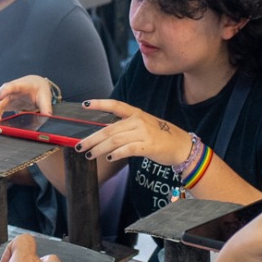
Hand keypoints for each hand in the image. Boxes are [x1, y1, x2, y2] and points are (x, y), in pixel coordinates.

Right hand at [0, 75, 56, 125]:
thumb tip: (47, 117)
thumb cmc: (39, 88)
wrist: (35, 85)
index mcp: (19, 85)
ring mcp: (3, 97)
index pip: (10, 87)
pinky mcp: (2, 104)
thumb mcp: (45, 97)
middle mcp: (7, 90)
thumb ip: (46, 107)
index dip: (4, 92)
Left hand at [73, 98, 191, 167]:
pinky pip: (128, 149)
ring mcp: (144, 133)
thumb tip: (103, 134)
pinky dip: (116, 154)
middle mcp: (138, 121)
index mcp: (136, 113)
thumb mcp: (143, 126)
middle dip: (92, 138)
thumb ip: (126, 127)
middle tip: (80, 145)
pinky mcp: (149, 146)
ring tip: (90, 155)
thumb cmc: (160, 137)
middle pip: (109, 129)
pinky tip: (109, 158)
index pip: (115, 105)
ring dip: (99, 148)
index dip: (99, 104)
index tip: (85, 105)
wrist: (181, 146)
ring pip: (115, 140)